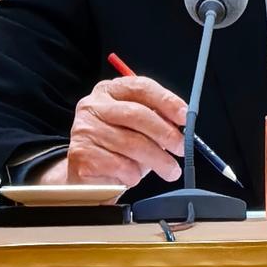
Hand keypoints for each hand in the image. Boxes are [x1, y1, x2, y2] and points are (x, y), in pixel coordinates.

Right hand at [38, 74, 186, 187]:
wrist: (89, 179)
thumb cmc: (118, 150)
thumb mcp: (140, 130)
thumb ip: (157, 120)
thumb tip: (182, 123)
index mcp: (109, 91)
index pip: (141, 87)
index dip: (166, 101)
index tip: (185, 117)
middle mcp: (93, 106)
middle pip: (136, 114)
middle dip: (165, 133)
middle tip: (181, 148)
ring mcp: (84, 129)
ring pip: (131, 143)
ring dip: (157, 159)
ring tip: (170, 170)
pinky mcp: (80, 154)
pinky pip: (118, 164)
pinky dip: (133, 174)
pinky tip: (134, 176)